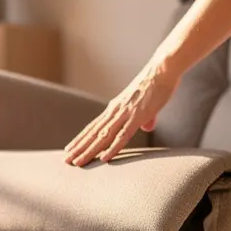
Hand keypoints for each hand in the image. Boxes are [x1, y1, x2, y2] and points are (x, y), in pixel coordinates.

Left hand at [64, 60, 180, 166]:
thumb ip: (145, 117)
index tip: (71, 148)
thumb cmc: (157, 84)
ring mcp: (125, 113)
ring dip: (89, 150)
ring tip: (77, 162)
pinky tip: (104, 158)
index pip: (94, 126)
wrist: (163, 68)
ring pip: (103, 136)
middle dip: (79, 147)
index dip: (82, 138)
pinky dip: (113, 147)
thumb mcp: (146, 103)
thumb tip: (146, 127)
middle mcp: (116, 110)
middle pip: (93, 133)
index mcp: (115, 107)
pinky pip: (123, 135)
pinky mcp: (138, 115)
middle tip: (66, 160)